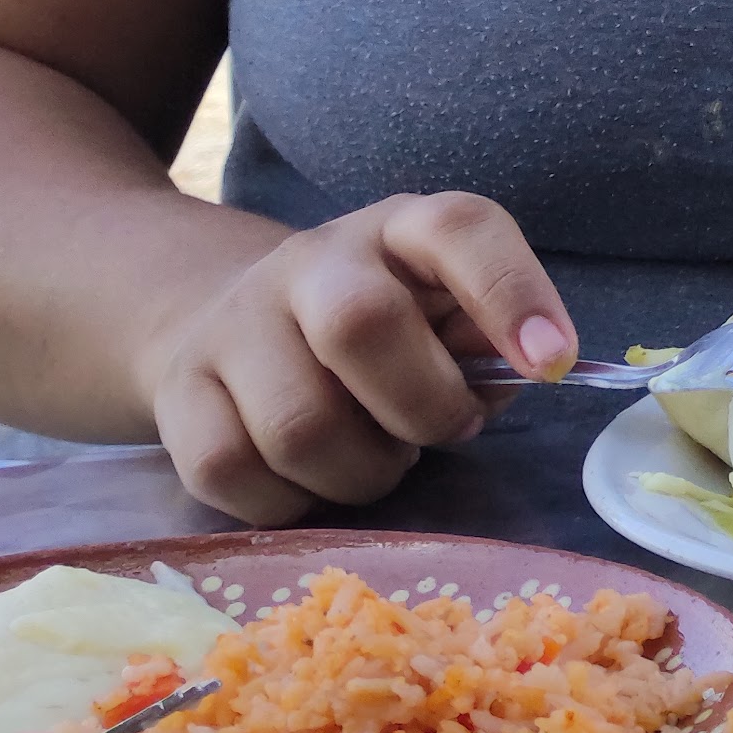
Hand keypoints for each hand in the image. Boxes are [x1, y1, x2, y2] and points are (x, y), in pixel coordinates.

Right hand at [136, 192, 575, 523]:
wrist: (227, 322)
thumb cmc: (381, 333)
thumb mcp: (446, 314)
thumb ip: (488, 343)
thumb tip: (521, 369)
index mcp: (399, 230)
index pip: (458, 229)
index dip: (510, 292)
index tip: (553, 362)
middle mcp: (310, 262)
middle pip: (359, 325)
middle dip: (421, 407)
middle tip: (442, 430)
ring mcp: (234, 324)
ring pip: (298, 426)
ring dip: (360, 471)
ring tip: (375, 456)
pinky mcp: (179, 392)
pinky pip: (232, 472)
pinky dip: (290, 503)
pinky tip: (311, 480)